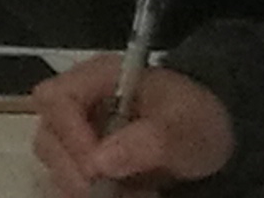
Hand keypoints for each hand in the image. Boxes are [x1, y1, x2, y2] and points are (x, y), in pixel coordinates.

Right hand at [31, 59, 234, 189]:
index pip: (56, 99)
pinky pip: (67, 178)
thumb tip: (100, 161)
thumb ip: (150, 140)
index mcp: (98, 77)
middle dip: (73, 169)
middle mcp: (80, 102)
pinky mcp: (86, 158)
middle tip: (107, 191)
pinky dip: (84, 192)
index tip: (97, 168)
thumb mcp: (186, 127)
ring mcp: (79, 131)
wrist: (216, 138)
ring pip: (54, 160)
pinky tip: (119, 196)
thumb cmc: (198, 121)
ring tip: (126, 194)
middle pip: (48, 134)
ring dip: (81, 185)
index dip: (69, 135)